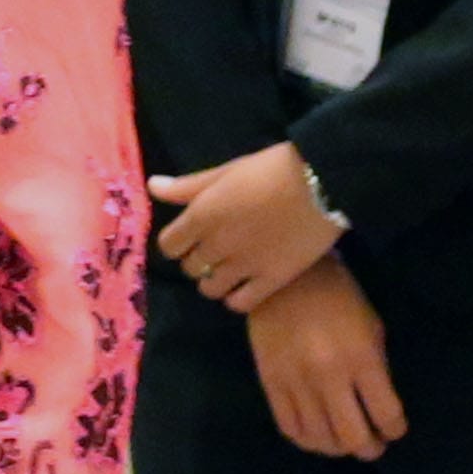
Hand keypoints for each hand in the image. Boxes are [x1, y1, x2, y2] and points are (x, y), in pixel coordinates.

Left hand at [147, 143, 347, 316]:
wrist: (321, 184)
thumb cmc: (271, 170)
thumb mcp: (224, 172)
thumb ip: (186, 186)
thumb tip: (151, 187)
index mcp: (202, 215)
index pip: (169, 245)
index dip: (177, 243)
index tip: (189, 238)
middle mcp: (217, 244)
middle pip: (190, 267)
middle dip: (197, 259)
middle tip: (214, 250)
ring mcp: (244, 266)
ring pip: (210, 289)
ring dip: (214, 281)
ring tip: (230, 269)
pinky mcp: (271, 280)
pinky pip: (239, 304)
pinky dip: (236, 298)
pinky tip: (246, 286)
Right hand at [245, 258, 407, 463]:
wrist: (286, 279)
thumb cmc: (339, 298)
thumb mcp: (371, 328)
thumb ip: (377, 370)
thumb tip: (377, 408)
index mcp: (361, 358)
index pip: (386, 415)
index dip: (395, 429)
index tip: (393, 428)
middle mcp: (329, 376)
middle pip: (353, 437)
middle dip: (369, 448)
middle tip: (372, 444)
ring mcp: (296, 382)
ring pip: (321, 439)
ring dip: (338, 447)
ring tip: (343, 440)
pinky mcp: (270, 382)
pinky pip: (290, 428)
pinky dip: (308, 439)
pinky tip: (317, 433)